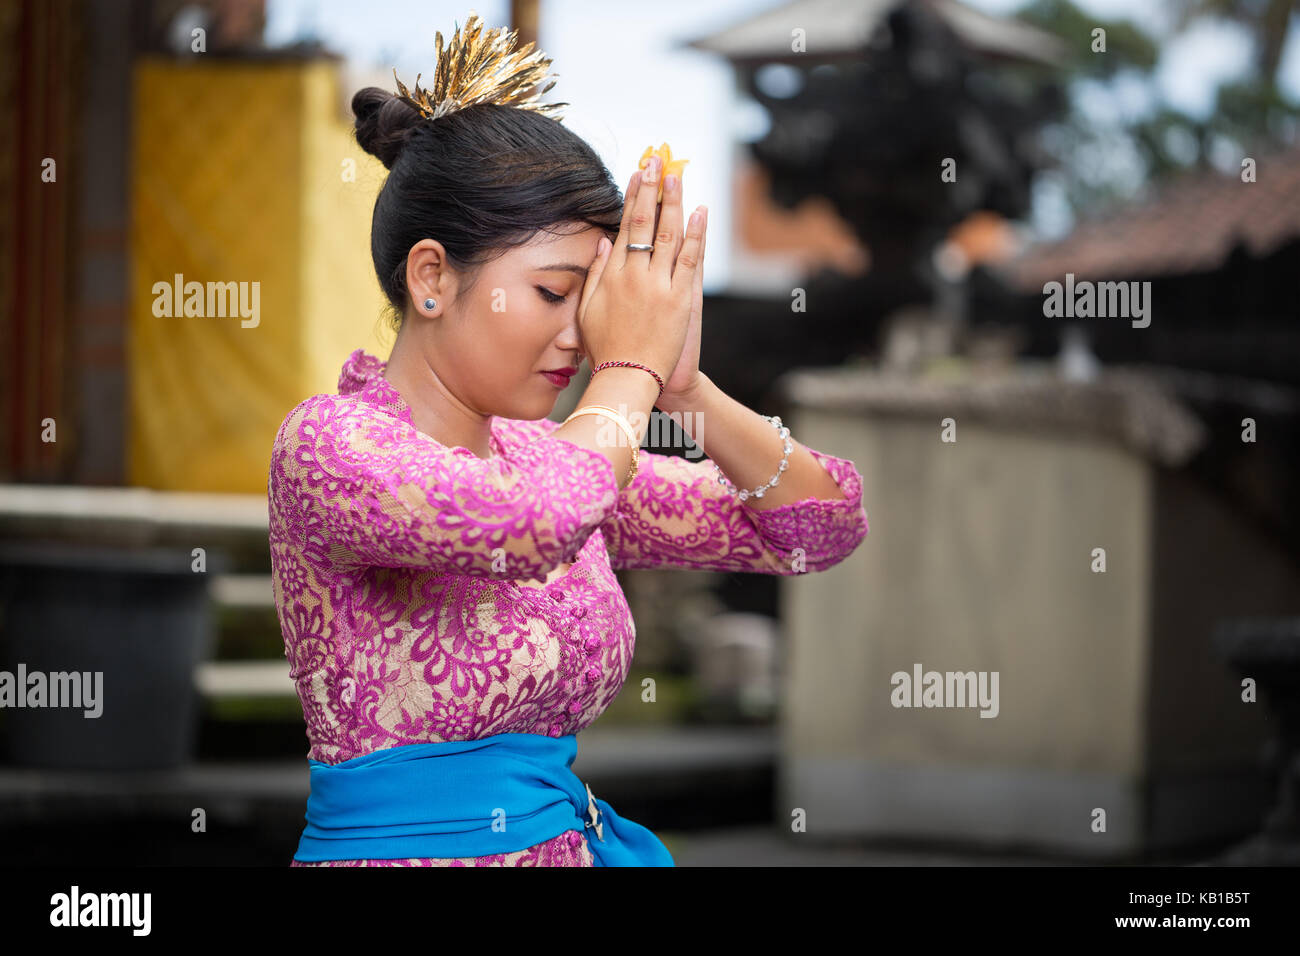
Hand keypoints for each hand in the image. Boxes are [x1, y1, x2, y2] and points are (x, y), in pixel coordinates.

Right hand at [576, 159, 703, 386]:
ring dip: (673, 202)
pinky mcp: (681, 299)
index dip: (632, 198)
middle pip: (644, 223)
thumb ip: (595, 274)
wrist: (630, 379)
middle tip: (657, 159)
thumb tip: (604, 241)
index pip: (624, 226)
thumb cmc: (607, 350)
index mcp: (611, 276)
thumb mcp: (588, 312)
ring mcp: (659, 286)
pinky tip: (700, 211)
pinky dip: (697, 234)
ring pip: (668, 234)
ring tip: (677, 175)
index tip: (638, 174)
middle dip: (651, 189)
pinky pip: (690, 259)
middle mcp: (634, 275)